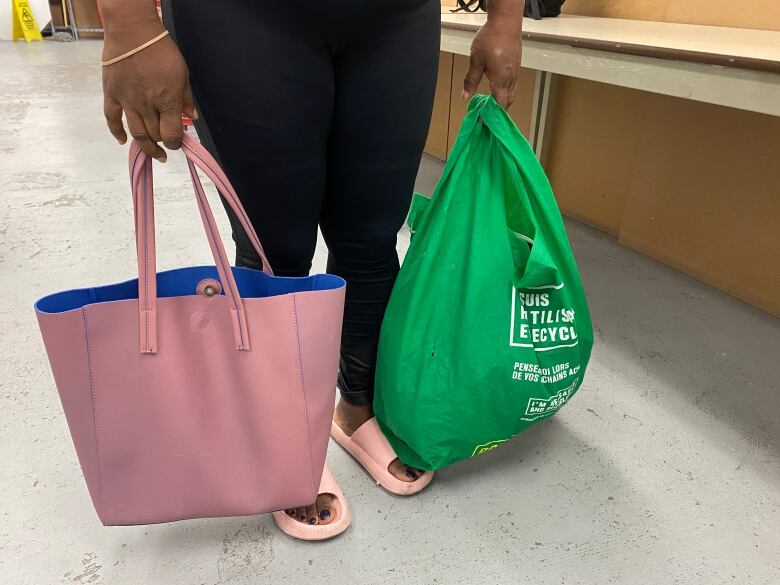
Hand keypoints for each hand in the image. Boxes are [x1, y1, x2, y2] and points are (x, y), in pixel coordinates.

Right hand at [102, 21, 195, 160]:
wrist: (132, 32)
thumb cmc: (161, 51)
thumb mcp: (182, 74)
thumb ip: (186, 99)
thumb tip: (192, 117)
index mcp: (167, 100)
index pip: (171, 134)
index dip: (175, 142)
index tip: (178, 141)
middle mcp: (146, 105)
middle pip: (155, 135)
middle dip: (163, 142)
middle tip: (166, 142)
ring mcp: (127, 101)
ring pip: (136, 133)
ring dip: (145, 146)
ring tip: (153, 152)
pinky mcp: (111, 94)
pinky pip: (112, 119)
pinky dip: (116, 132)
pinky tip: (123, 140)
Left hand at [463, 18, 521, 108]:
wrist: (506, 22)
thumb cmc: (490, 39)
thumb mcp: (476, 61)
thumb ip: (471, 80)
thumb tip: (465, 97)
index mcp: (501, 80)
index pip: (500, 105)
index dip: (493, 115)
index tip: (484, 121)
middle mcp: (511, 78)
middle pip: (508, 101)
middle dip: (499, 110)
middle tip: (487, 115)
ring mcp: (516, 71)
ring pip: (511, 92)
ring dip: (503, 100)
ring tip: (491, 104)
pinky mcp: (517, 64)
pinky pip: (513, 83)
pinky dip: (506, 90)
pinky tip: (497, 87)